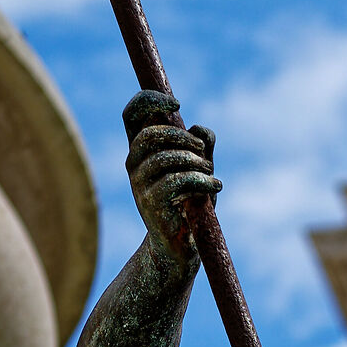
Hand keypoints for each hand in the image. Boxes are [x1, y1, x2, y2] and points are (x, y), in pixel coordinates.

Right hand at [123, 90, 218, 265]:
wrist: (180, 247)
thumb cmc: (190, 205)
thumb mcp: (200, 169)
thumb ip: (202, 147)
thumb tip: (201, 130)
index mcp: (142, 152)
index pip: (131, 114)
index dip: (149, 100)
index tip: (176, 102)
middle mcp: (134, 165)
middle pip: (150, 133)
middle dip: (182, 136)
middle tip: (203, 151)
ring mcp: (139, 185)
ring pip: (166, 157)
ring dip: (197, 163)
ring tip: (211, 176)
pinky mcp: (151, 203)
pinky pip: (178, 180)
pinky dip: (203, 181)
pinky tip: (215, 188)